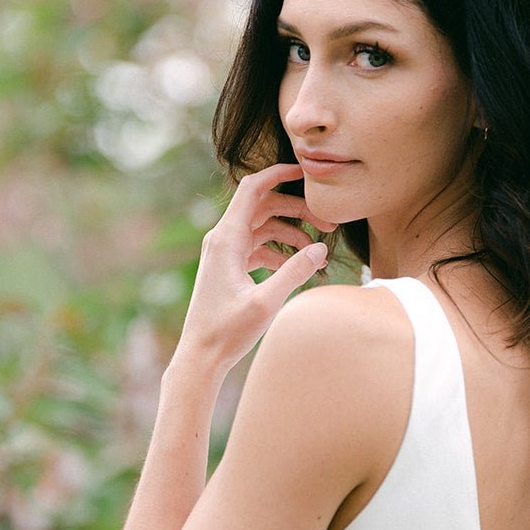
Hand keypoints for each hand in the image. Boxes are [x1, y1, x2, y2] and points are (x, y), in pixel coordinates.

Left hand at [173, 164, 337, 376]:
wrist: (200, 357)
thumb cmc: (227, 332)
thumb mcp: (266, 303)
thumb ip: (294, 272)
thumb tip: (321, 249)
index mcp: (226, 238)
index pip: (253, 188)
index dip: (279, 174)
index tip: (306, 172)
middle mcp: (222, 239)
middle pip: (264, 206)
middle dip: (297, 209)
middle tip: (329, 222)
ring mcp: (225, 253)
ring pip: (263, 226)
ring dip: (291, 231)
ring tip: (318, 248)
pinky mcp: (229, 268)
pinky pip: (258, 245)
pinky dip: (279, 249)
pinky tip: (296, 265)